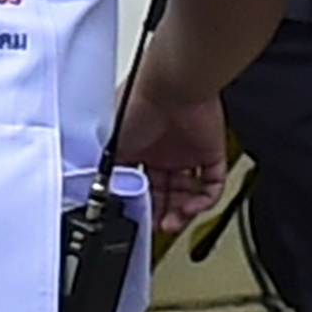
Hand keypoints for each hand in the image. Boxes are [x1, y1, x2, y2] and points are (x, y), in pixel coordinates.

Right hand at [112, 72, 233, 229]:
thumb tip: (98, 192)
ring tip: (173, 221)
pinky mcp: (212, 152)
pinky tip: (192, 207)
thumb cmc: (138, 102)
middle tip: (156, 226)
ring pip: (190, 193)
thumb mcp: (111, 144)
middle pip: (167, 193)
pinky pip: (213, 184)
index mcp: (139, 148)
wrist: (172, 85)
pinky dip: (204, 201)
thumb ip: (108, 170)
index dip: (141, 203)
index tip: (137, 219)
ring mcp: (189, 152)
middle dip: (162, 213)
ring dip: (183, 212)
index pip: (142, 184)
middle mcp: (164, 152)